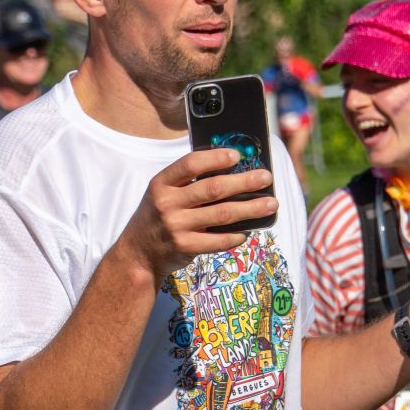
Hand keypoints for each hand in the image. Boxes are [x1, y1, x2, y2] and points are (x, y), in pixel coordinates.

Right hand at [120, 148, 277, 283]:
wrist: (138, 253)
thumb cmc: (158, 216)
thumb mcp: (163, 193)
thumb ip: (187, 182)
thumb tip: (231, 170)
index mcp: (161, 183)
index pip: (190, 163)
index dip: (215, 158)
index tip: (237, 155)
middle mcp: (167, 203)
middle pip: (213, 189)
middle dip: (244, 182)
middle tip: (266, 177)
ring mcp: (176, 226)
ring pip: (222, 214)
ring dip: (251, 209)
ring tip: (271, 204)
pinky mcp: (186, 247)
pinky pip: (219, 240)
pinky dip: (237, 235)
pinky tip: (249, 230)